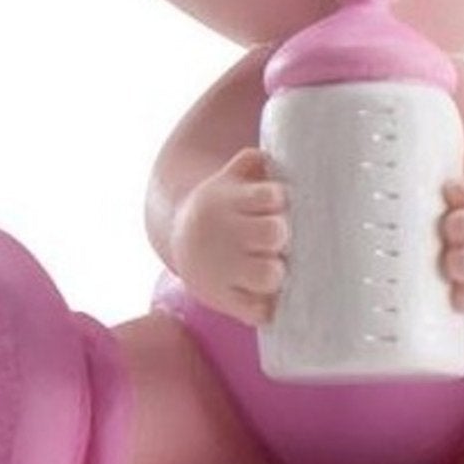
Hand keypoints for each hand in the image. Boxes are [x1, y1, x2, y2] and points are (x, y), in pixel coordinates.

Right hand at [173, 149, 290, 323]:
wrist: (180, 242)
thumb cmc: (223, 208)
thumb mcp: (229, 180)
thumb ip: (251, 163)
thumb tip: (273, 153)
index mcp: (229, 201)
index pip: (270, 195)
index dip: (281, 200)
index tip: (278, 204)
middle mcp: (226, 234)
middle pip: (274, 233)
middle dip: (283, 236)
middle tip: (279, 239)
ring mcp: (224, 269)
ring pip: (270, 274)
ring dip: (278, 271)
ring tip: (273, 266)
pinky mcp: (223, 298)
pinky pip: (257, 310)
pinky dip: (266, 305)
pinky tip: (264, 293)